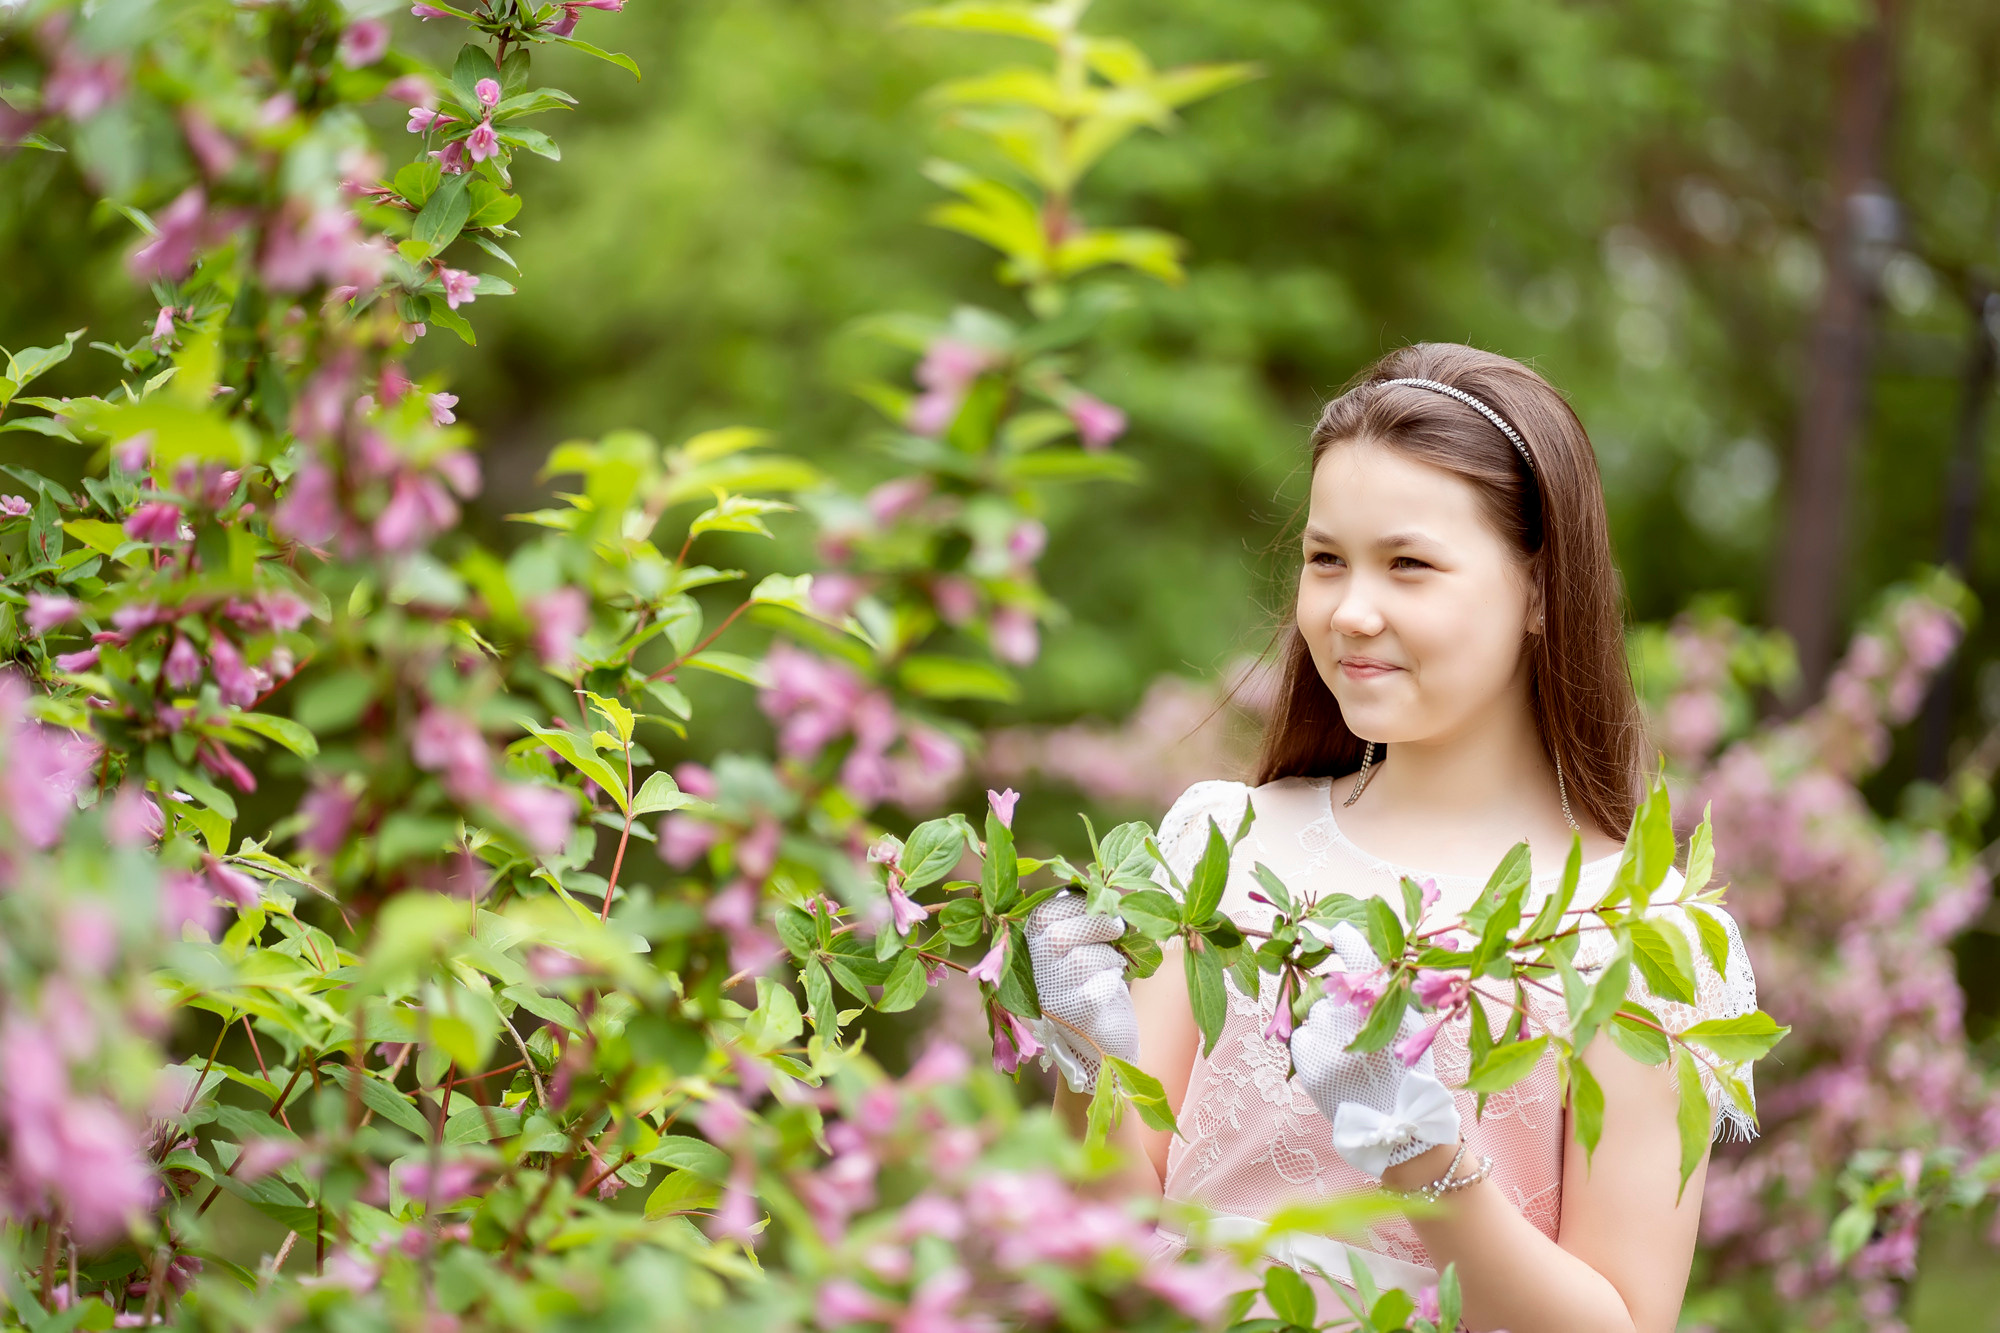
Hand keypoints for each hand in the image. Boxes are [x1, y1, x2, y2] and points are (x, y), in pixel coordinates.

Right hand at [1025, 891, 1138, 1092]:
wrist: (1103, 1033)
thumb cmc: (1094, 977)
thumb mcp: (1085, 941)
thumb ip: (1085, 914)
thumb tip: (1105, 887)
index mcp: (1030, 943)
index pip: (1046, 913)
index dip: (1079, 904)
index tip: (1102, 907)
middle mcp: (1031, 970)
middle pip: (1060, 936)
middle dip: (1097, 925)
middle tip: (1116, 929)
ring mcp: (1048, 996)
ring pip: (1081, 961)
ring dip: (1108, 956)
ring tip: (1112, 963)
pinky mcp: (1070, 1018)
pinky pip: (1095, 990)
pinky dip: (1111, 982)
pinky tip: (1111, 986)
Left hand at [1289, 922, 1461, 1178]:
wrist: (1396, 1128)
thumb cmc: (1407, 1073)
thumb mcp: (1410, 1026)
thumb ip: (1391, 991)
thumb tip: (1365, 955)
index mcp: (1387, 1008)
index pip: (1360, 958)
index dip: (1347, 939)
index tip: (1338, 930)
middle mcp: (1354, 1020)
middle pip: (1332, 989)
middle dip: (1341, 1001)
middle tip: (1358, 1031)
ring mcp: (1328, 1042)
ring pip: (1315, 1013)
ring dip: (1327, 1024)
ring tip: (1349, 1054)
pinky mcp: (1309, 1065)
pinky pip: (1301, 1037)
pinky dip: (1313, 1045)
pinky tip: (1333, 1062)